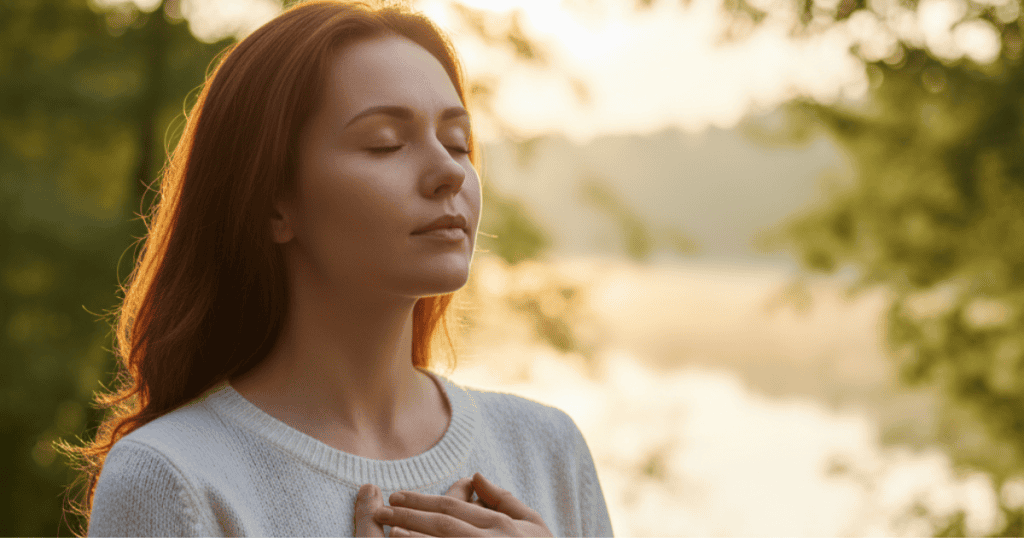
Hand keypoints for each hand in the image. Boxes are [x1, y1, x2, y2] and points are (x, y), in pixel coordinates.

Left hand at [372, 472, 553, 536]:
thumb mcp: (532, 524)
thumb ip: (503, 499)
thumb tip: (476, 476)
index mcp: (500, 524)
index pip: (453, 506)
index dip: (422, 500)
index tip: (396, 496)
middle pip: (442, 523)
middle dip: (409, 514)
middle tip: (382, 509)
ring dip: (412, 537)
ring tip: (387, 528)